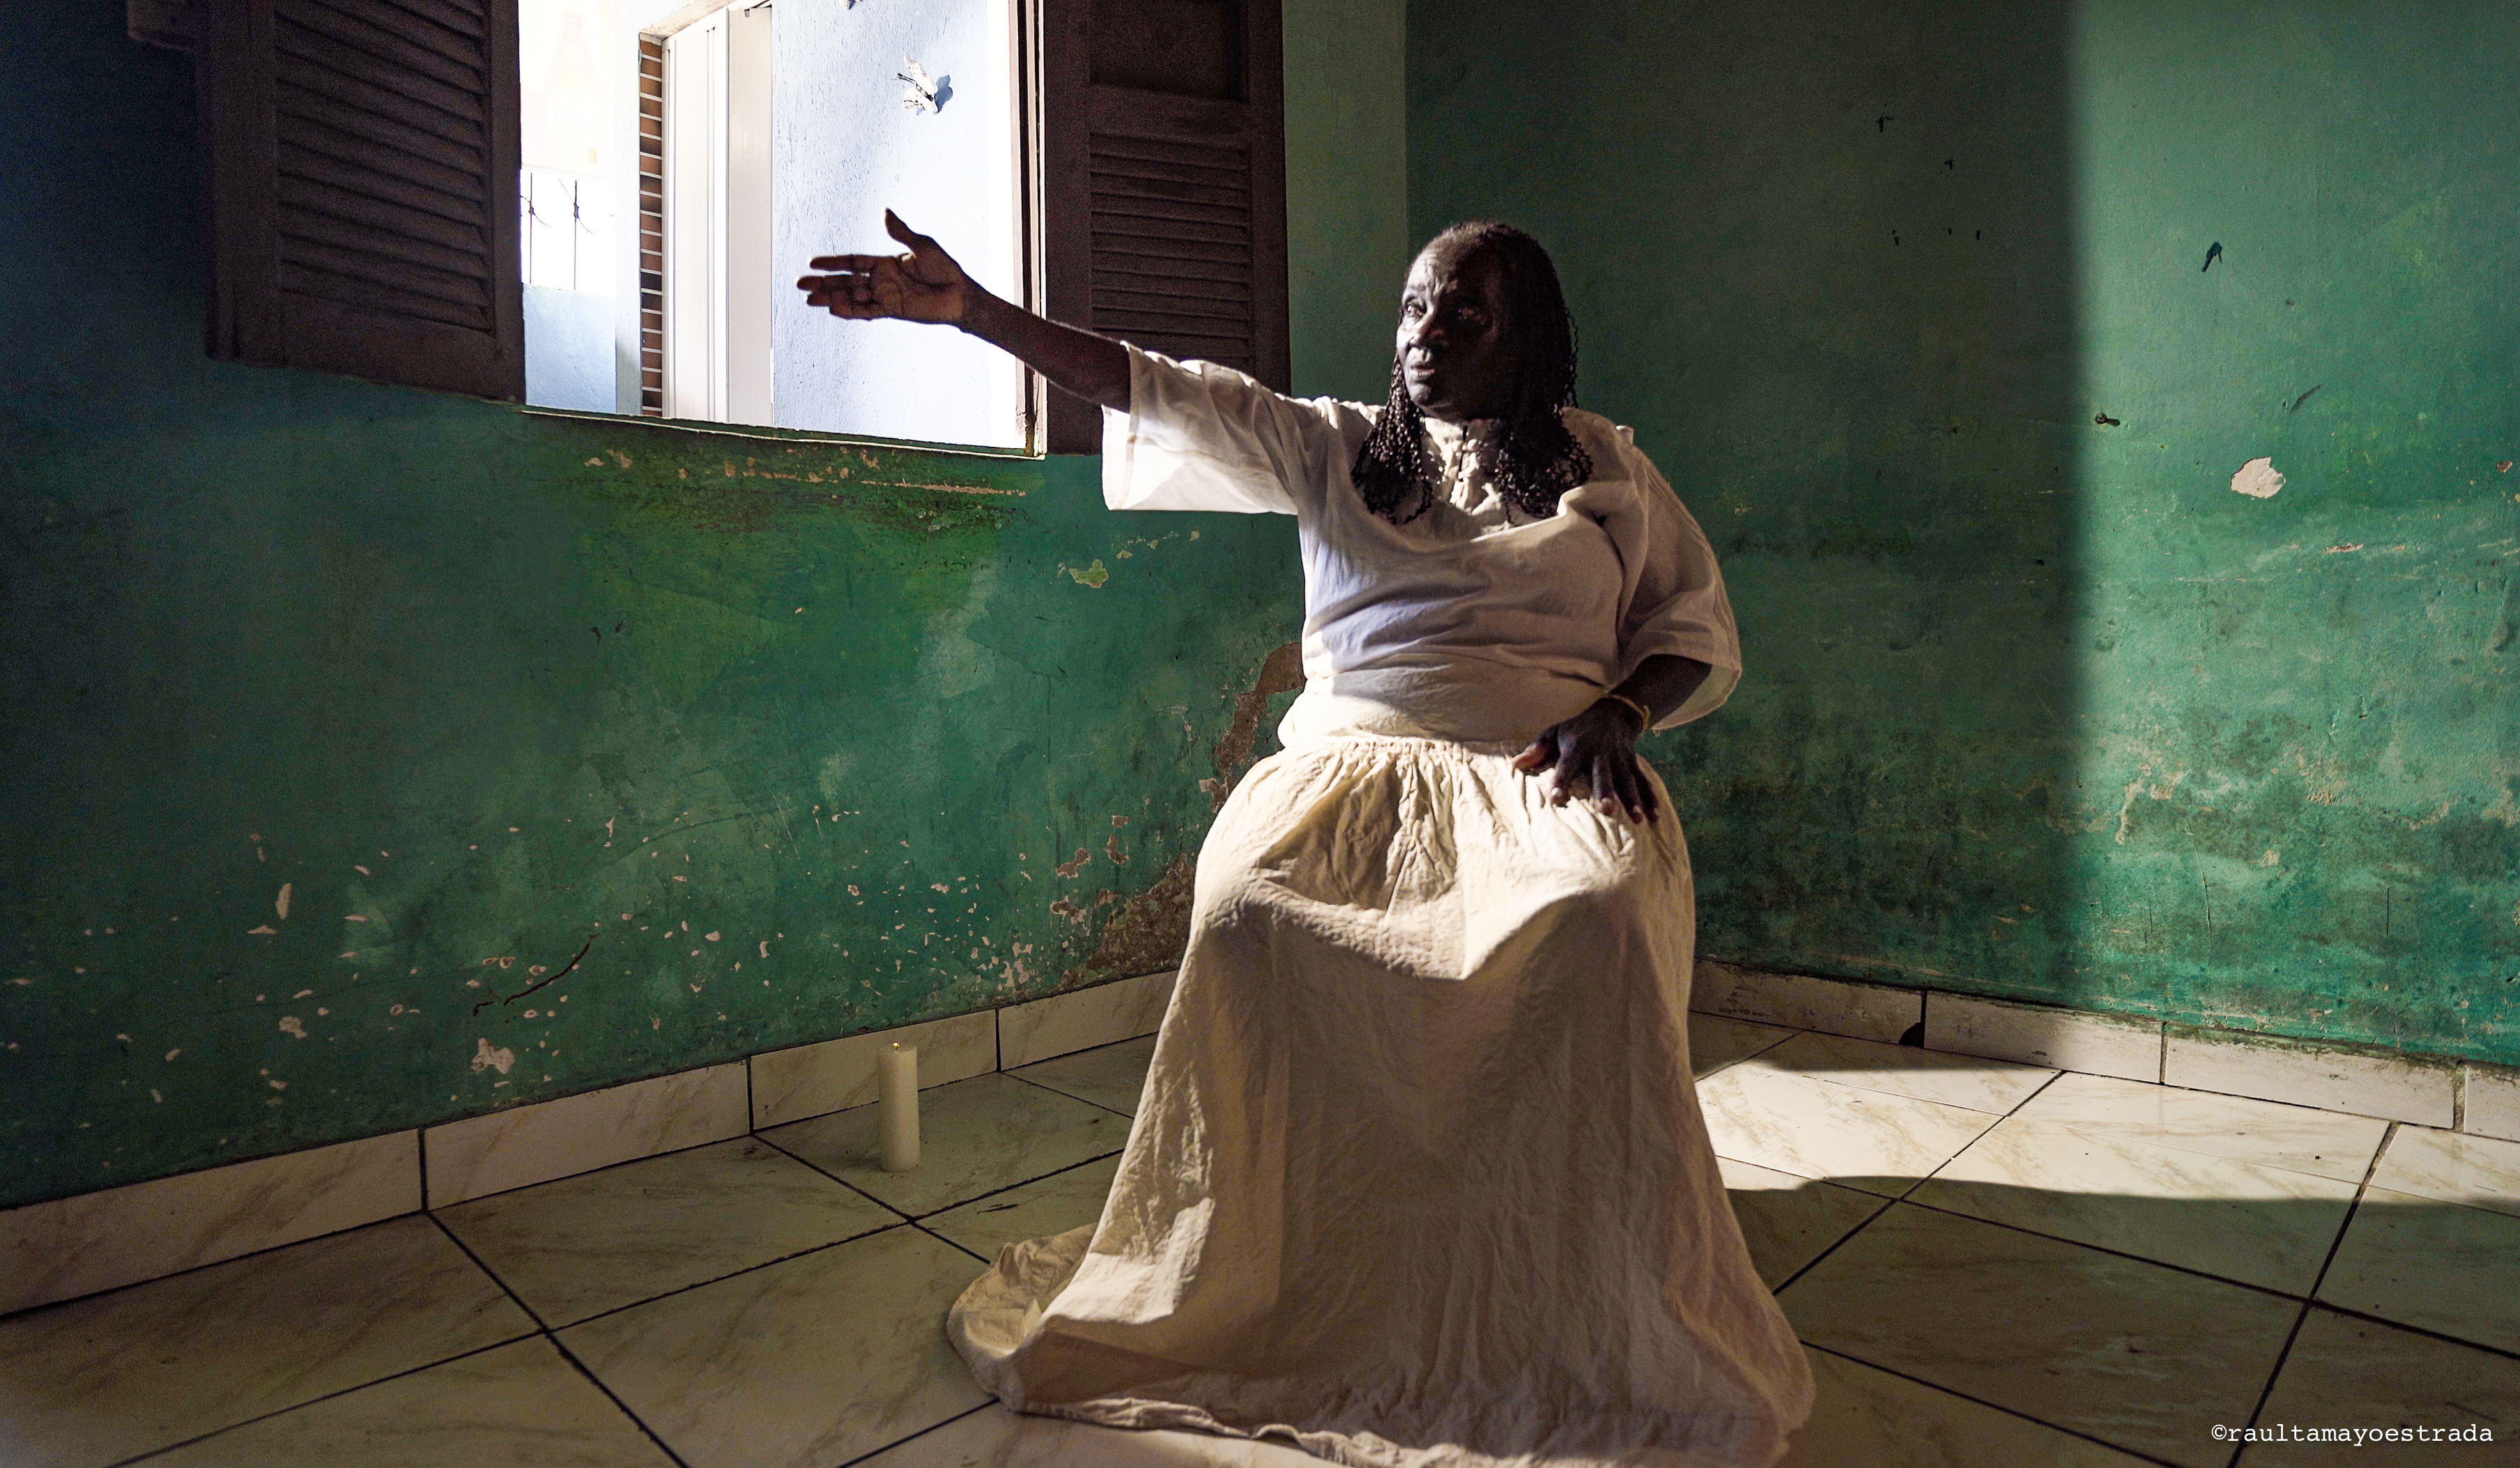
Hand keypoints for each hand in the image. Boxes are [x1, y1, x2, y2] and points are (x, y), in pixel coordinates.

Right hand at [796, 210, 977, 325]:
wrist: (960, 293)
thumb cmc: (945, 268)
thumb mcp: (922, 246)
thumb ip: (900, 232)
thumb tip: (885, 211)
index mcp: (885, 262)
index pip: (852, 262)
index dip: (833, 263)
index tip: (812, 263)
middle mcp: (881, 280)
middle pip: (846, 281)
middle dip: (823, 283)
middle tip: (800, 285)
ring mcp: (885, 296)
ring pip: (852, 298)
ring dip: (831, 298)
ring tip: (809, 300)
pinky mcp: (893, 311)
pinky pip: (867, 312)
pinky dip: (851, 311)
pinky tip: (833, 310)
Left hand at [1513, 699, 1658, 822]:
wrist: (1613, 713)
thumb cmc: (1577, 729)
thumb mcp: (1554, 732)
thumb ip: (1536, 749)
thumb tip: (1515, 764)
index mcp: (1577, 746)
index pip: (1567, 765)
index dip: (1561, 781)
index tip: (1555, 799)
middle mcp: (1600, 752)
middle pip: (1602, 773)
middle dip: (1604, 791)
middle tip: (1605, 810)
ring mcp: (1620, 758)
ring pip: (1627, 780)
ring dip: (1632, 799)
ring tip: (1637, 819)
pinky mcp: (1634, 763)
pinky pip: (1643, 781)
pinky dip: (1650, 798)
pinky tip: (1654, 816)